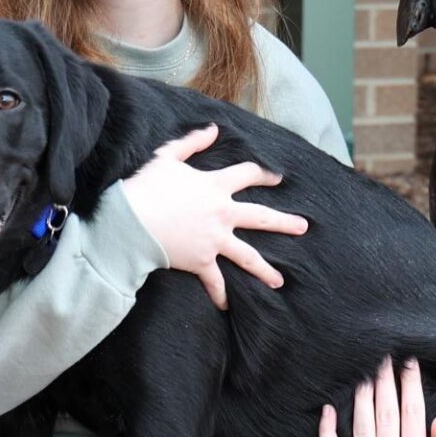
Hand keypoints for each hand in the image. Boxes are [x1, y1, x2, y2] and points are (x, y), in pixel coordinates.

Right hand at [118, 124, 308, 309]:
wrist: (132, 222)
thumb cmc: (146, 187)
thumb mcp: (167, 157)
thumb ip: (192, 142)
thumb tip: (213, 129)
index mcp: (215, 186)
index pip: (248, 175)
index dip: (264, 173)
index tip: (277, 177)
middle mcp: (222, 214)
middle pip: (260, 218)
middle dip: (283, 222)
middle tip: (303, 227)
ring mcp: (214, 240)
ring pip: (247, 256)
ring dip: (265, 270)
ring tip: (279, 281)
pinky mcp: (201, 261)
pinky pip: (215, 281)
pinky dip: (220, 295)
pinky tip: (228, 307)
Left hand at [319, 357, 435, 436]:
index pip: (413, 414)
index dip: (411, 385)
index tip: (409, 363)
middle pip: (385, 413)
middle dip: (385, 381)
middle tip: (383, 358)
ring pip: (360, 425)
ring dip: (361, 395)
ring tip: (364, 373)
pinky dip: (327, 428)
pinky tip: (329, 408)